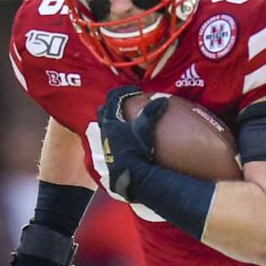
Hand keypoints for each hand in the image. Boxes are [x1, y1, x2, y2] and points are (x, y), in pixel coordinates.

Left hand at [98, 86, 167, 200]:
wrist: (130, 174)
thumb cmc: (136, 149)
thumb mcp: (145, 127)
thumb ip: (152, 112)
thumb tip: (163, 100)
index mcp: (111, 119)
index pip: (113, 97)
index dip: (124, 91)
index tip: (135, 91)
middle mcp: (104, 129)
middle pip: (104, 111)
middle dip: (113, 106)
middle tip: (126, 106)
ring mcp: (103, 143)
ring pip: (103, 126)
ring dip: (112, 122)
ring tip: (125, 123)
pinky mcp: (106, 155)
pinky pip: (107, 140)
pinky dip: (114, 136)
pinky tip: (124, 141)